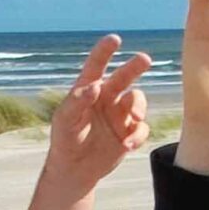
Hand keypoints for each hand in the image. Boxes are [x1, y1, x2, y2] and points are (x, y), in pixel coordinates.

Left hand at [40, 36, 153, 199]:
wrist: (75, 170)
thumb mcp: (64, 120)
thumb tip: (94, 87)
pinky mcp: (129, 133)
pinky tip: (128, 145)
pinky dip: (138, 135)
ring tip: (135, 117)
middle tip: (144, 59)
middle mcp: (107, 98)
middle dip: (135, 67)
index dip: (105, 51)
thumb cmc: (65, 140)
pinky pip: (142, 128)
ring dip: (139, 106)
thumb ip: (77, 102)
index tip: (115, 39)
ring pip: (138, 100)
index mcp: (89, 89)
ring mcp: (120, 115)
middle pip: (125, 77)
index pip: (97, 66)